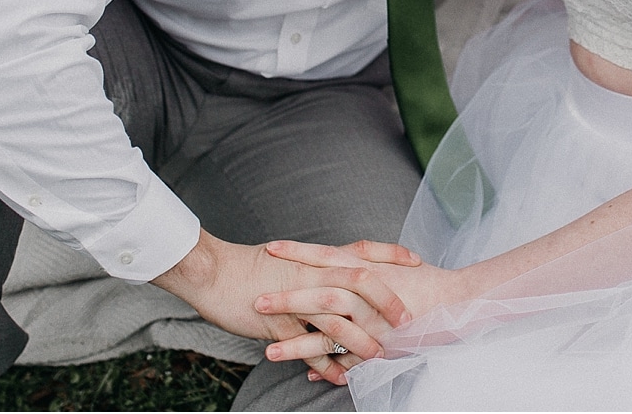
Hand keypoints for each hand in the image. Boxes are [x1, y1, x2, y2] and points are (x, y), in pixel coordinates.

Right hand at [154, 229, 417, 373]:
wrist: (215, 272)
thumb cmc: (252, 267)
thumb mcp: (291, 261)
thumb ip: (317, 267)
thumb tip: (337, 271)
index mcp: (318, 257)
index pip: (363, 251)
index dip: (391, 255)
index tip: (416, 261)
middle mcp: (313, 274)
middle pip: (361, 282)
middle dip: (388, 301)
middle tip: (407, 320)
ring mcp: (297, 299)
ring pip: (339, 319)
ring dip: (361, 341)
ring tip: (380, 358)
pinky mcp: (280, 324)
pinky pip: (309, 348)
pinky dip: (327, 365)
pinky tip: (338, 380)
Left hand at [261, 251, 468, 387]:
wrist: (457, 302)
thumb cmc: (425, 280)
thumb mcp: (393, 261)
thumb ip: (365, 257)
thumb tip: (335, 254)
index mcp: (368, 268)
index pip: (328, 256)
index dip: (300, 252)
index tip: (271, 247)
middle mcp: (368, 295)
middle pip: (322, 293)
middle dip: (288, 298)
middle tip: (258, 300)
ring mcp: (373, 323)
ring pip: (329, 332)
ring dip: (297, 342)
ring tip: (268, 351)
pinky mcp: (380, 348)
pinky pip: (347, 360)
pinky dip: (325, 367)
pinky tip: (303, 373)